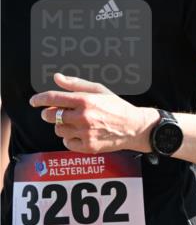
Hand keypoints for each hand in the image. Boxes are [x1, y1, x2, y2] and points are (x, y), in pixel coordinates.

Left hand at [30, 74, 158, 152]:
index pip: (53, 98)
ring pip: (59, 130)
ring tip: (74, 124)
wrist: (134, 128)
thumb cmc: (116, 107)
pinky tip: (80, 134)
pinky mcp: (88, 146)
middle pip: (51, 116)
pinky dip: (70, 139)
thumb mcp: (98, 90)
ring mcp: (85, 133)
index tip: (33, 101)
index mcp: (85, 100)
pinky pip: (67, 143)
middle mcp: (83, 117)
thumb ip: (75, 84)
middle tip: (55, 113)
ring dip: (62, 126)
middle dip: (49, 114)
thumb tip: (56, 78)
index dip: (39, 99)